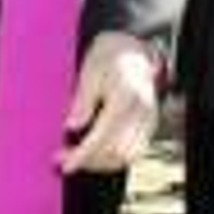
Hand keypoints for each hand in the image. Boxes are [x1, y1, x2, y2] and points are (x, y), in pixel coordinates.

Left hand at [57, 31, 160, 173]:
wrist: (132, 48)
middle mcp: (142, 111)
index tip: (64, 165)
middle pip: (115, 152)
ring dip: (101, 164)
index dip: (83, 155)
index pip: (103, 137)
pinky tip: (96, 154)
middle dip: (89, 162)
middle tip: (63, 160)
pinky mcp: (151, 124)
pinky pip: (135, 151)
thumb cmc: (108, 56)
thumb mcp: (89, 72)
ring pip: (126, 156)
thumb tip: (72, 127)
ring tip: (78, 158)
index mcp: (125, 97)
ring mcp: (150, 119)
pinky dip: (114, 158)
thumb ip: (82, 101)